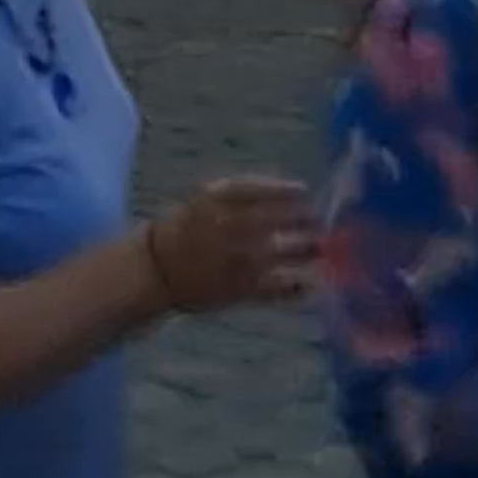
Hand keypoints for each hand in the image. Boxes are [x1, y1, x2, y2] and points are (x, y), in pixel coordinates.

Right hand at [144, 176, 315, 316]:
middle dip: (305, 219)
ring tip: (318, 248)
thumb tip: (286, 192)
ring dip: (308, 249)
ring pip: (285, 251)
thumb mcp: (205, 200)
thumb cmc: (186, 229)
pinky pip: (280, 286)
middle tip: (319, 221)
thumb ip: (241, 196)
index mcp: (216, 199)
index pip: (260, 189)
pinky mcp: (243, 288)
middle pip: (279, 218)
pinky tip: (307, 283)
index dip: (286, 190)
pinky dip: (298, 285)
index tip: (305, 192)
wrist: (158, 268)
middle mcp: (230, 225)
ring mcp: (239, 258)